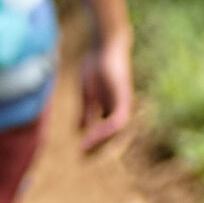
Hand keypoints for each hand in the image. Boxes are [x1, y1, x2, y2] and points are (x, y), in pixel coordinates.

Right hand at [78, 37, 132, 151]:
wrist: (105, 45)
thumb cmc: (96, 65)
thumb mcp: (87, 93)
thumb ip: (86, 111)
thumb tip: (80, 131)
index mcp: (110, 109)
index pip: (104, 133)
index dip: (93, 144)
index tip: (79, 153)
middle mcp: (119, 109)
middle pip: (112, 137)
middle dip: (98, 149)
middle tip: (83, 158)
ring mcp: (123, 103)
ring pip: (116, 132)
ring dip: (101, 142)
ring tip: (85, 149)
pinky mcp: (123, 97)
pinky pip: (117, 119)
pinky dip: (106, 129)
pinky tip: (94, 134)